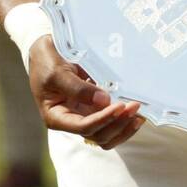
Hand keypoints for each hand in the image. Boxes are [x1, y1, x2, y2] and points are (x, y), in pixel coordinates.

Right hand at [28, 36, 143, 149]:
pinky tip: (137, 113)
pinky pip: (111, 123)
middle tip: (134, 106)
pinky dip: (124, 121)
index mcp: (56, 116)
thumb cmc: (47, 61)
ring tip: (139, 115)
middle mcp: (71, 120)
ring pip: (106, 134)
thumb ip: (78, 88)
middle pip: (97, 135)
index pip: (83, 127)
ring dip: (124, 127)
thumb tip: (104, 101)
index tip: (119, 106)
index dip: (103, 119)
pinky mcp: (95, 109)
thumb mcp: (57, 73)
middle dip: (117, 124)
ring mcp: (84, 116)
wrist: (47, 51)